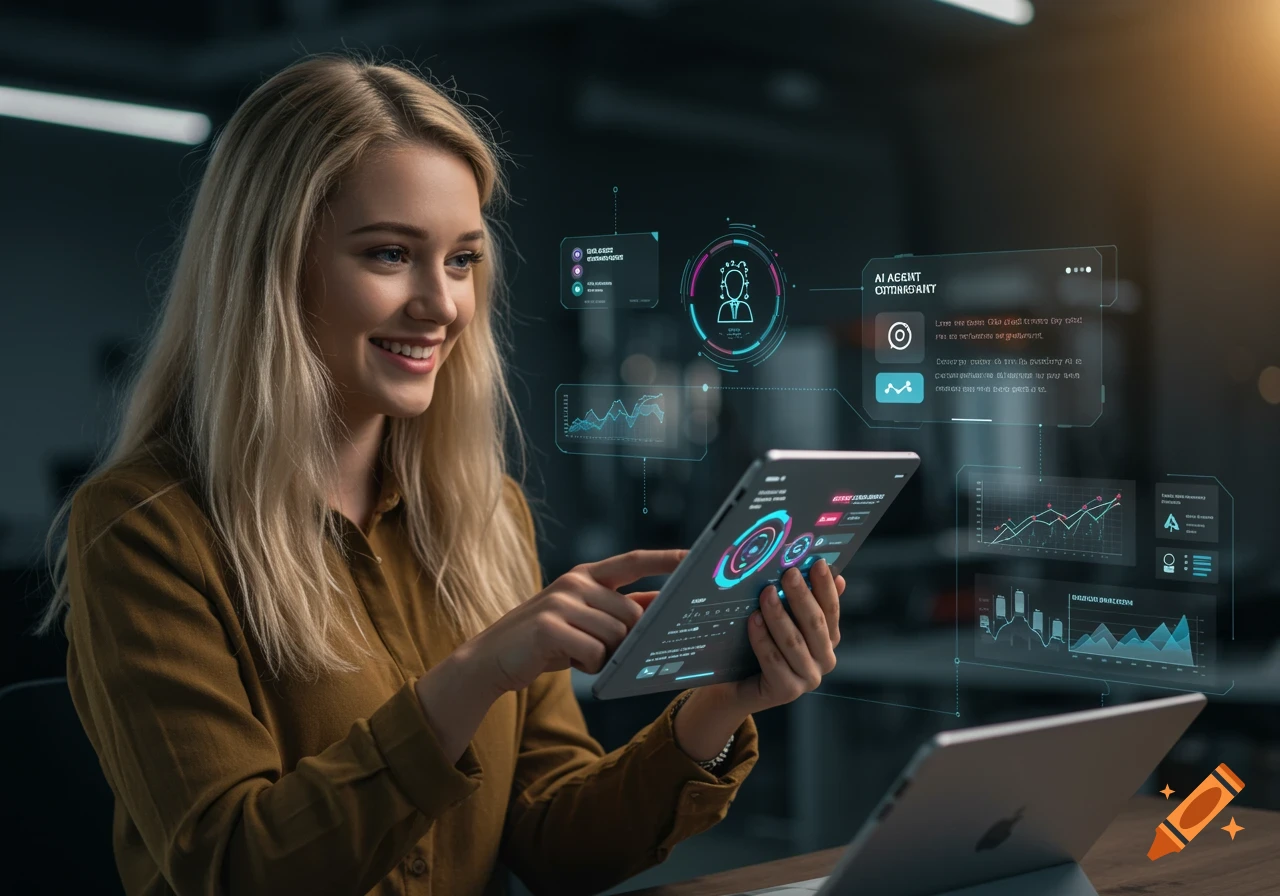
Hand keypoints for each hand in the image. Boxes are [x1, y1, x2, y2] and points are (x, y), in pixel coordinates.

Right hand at [461, 549, 685, 697]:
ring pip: (615, 636)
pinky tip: (569, 662)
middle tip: (603, 651)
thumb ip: (619, 609)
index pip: (633, 561)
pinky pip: (594, 653)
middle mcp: (575, 582)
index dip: (664, 559)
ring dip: (605, 656)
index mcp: (586, 575)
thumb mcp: (583, 618)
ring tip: (580, 655)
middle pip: (632, 614)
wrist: (492, 658)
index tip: (692, 557)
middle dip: (626, 641)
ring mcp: (560, 602)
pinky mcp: (549, 627)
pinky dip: (588, 666)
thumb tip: (663, 607)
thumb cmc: (546, 640)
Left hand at [716, 559, 845, 715]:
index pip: (831, 610)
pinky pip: (773, 660)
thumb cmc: (764, 646)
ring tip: (766, 593)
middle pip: (815, 624)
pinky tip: (753, 620)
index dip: (825, 587)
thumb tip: (827, 569)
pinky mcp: (787, 691)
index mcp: (829, 640)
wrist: (737, 686)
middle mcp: (825, 660)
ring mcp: (808, 679)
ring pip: (794, 641)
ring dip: (779, 615)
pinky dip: (762, 638)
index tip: (817, 564)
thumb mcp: (784, 621)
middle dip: (802, 596)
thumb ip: (804, 601)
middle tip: (788, 574)